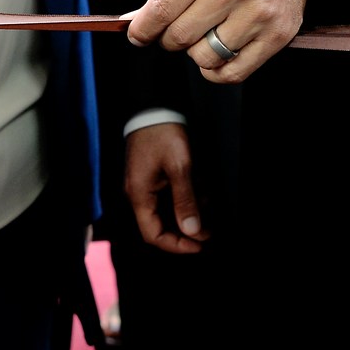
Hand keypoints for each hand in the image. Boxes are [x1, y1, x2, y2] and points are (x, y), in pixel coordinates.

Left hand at [123, 0, 304, 82]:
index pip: (162, 9)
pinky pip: (234, 72)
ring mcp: (258, 13)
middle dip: (168, 39)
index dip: (143, 29)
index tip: (137, 36)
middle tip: (175, 30)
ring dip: (195, 52)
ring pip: (205, 57)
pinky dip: (216, 72)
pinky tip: (216, 57)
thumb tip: (135, 21)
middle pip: (180, 36)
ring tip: (203, 35)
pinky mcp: (277, 35)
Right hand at [124, 123, 203, 253]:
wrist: (153, 104)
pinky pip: (169, 196)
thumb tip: (193, 231)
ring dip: (189, 210)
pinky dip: (186, 196)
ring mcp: (145, 185)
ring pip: (168, 210)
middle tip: (210, 228)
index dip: (176, 245)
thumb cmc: (164, 133)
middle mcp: (139, 194)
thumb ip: (186, 200)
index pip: (153, 235)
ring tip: (208, 201)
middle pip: (161, 225)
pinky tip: (201, 188)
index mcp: (140, 195)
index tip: (200, 245)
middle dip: (187, 228)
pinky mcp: (152, 176)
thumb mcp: (180, 167)